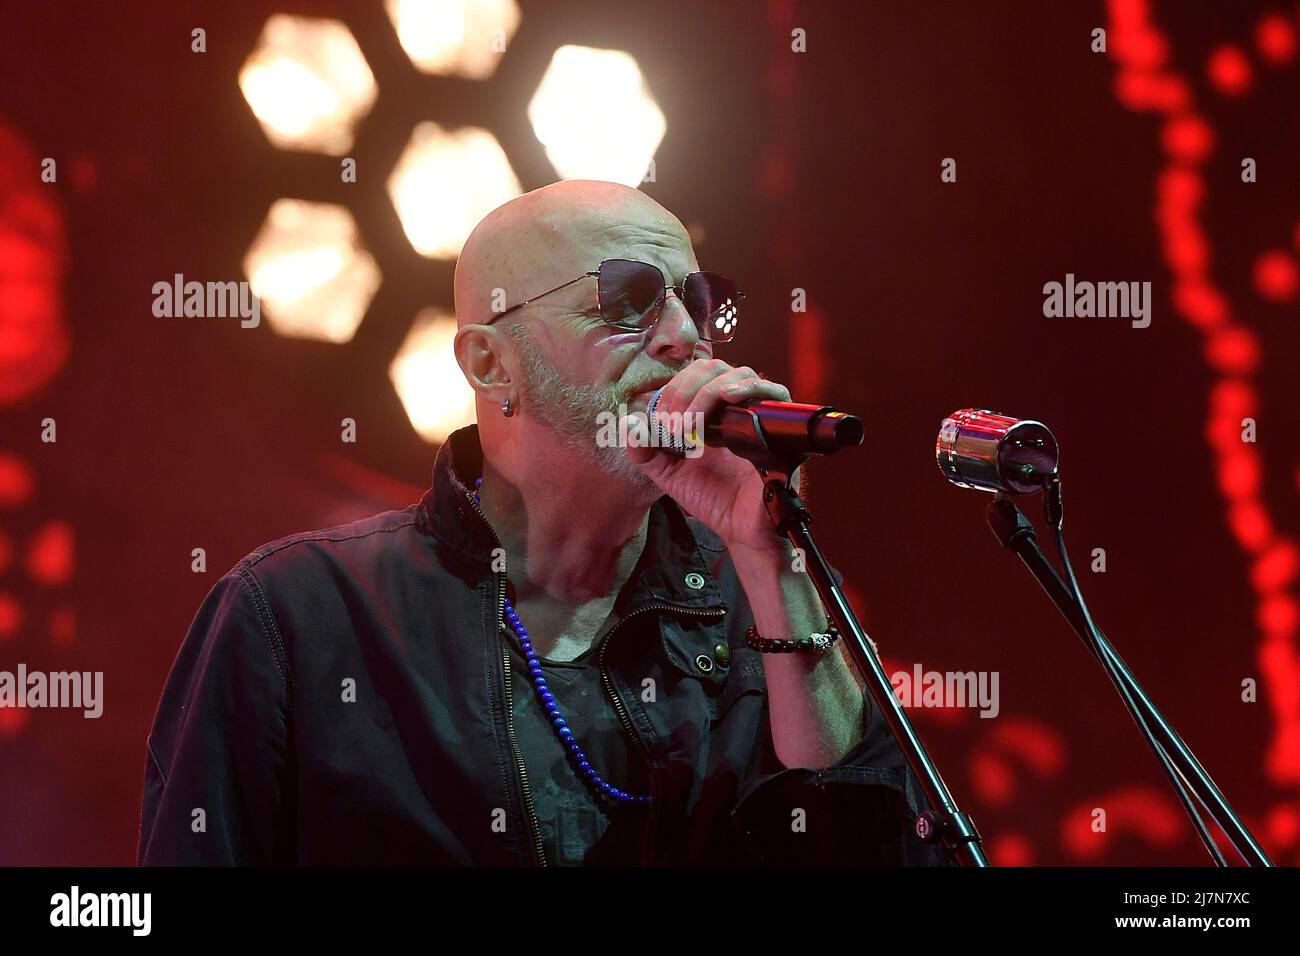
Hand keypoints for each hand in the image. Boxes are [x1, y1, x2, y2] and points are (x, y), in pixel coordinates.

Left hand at [621, 358, 793, 557]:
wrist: (739, 527)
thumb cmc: (710, 498)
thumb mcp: (668, 473)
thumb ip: (645, 450)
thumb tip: (629, 423)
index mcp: (709, 410)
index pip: (693, 375)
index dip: (673, 389)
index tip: (661, 421)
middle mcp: (734, 407)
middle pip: (714, 368)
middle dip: (686, 390)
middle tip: (675, 425)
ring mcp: (757, 413)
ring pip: (739, 374)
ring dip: (708, 392)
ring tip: (693, 423)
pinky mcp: (779, 426)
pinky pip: (775, 393)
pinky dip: (750, 387)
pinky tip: (730, 397)